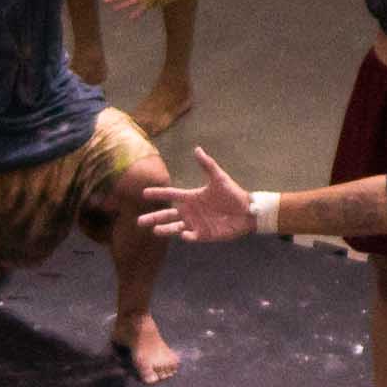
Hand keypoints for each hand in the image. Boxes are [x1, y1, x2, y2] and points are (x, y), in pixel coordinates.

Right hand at [142, 148, 265, 244]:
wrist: (247, 211)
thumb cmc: (233, 194)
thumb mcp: (219, 178)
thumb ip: (207, 165)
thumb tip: (197, 149)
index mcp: (191, 197)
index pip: (171, 194)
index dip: (158, 193)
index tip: (144, 193)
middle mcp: (190, 211)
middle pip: (167, 215)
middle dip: (154, 218)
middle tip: (139, 221)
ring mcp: (195, 224)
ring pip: (175, 228)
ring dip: (165, 229)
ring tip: (154, 230)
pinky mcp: (203, 235)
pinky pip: (191, 237)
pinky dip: (186, 236)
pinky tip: (183, 235)